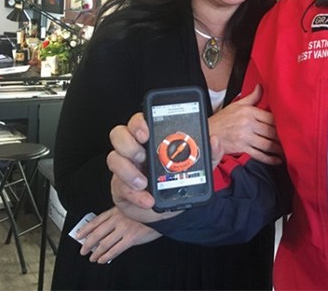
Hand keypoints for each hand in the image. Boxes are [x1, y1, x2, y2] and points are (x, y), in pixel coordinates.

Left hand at [76, 206, 160, 263]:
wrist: (163, 212)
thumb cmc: (150, 210)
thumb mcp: (132, 207)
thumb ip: (121, 213)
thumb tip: (110, 224)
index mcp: (118, 210)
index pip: (97, 220)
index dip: (87, 228)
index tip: (80, 234)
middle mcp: (119, 218)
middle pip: (98, 233)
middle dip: (88, 243)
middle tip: (83, 249)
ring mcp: (125, 228)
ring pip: (105, 243)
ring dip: (96, 252)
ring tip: (92, 257)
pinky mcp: (132, 237)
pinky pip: (116, 249)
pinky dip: (107, 256)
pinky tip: (102, 259)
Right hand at [107, 113, 223, 221]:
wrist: (170, 206)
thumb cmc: (179, 179)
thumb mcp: (198, 166)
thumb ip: (208, 153)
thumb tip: (214, 140)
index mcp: (152, 138)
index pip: (138, 121)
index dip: (138, 122)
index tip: (146, 131)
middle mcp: (135, 149)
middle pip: (118, 134)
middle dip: (128, 143)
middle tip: (142, 155)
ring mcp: (125, 167)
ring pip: (113, 158)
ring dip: (128, 171)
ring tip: (144, 182)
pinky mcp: (120, 187)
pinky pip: (120, 187)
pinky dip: (134, 195)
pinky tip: (147, 200)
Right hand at [210, 84, 282, 164]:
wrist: (207, 132)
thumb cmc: (222, 119)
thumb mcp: (237, 105)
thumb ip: (252, 97)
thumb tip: (261, 87)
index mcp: (248, 112)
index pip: (270, 117)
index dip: (281, 123)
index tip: (289, 126)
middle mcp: (248, 124)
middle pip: (271, 131)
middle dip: (282, 137)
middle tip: (292, 140)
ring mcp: (245, 137)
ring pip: (267, 144)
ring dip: (278, 149)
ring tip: (287, 151)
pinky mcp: (242, 148)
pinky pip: (259, 155)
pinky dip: (269, 159)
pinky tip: (277, 160)